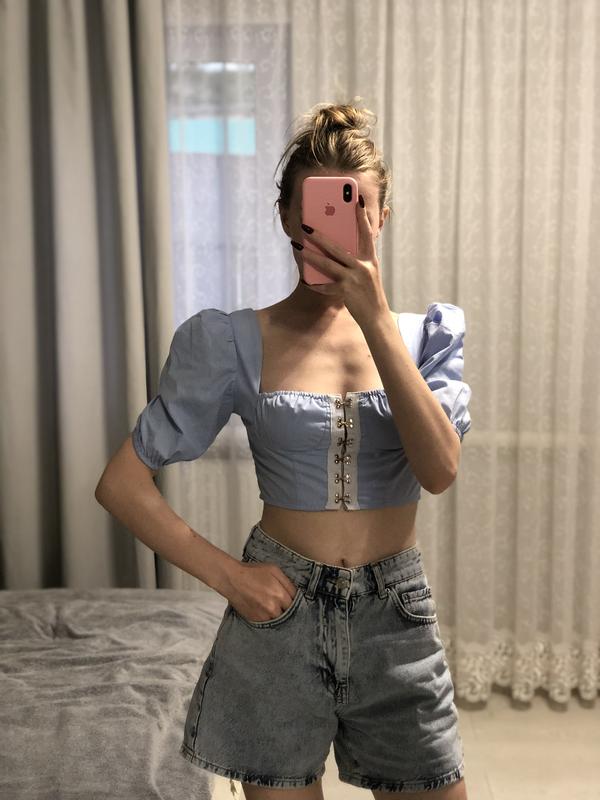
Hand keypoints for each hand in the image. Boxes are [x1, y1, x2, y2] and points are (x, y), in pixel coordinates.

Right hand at [227, 559, 298, 622]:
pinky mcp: (256, 620)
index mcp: (280, 594)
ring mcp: (264, 615)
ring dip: (279, 615)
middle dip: (288, 608)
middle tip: (284, 603)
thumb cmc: (252, 572)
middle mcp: (273, 607)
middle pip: (289, 613)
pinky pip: (268, 622)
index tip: (293, 599)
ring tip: (274, 607)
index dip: (295, 600)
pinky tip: (266, 610)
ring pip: (279, 619)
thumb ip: (287, 582)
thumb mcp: (274, 570)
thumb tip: (296, 593)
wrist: (232, 579)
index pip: (296, 603)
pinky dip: (269, 618)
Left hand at [298, 195, 389, 327]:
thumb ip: (359, 259)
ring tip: (298, 247)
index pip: (367, 233)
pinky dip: (315, 285)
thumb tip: (343, 248)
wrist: (376, 316)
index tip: (357, 201)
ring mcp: (354, 278)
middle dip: (320, 236)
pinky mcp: (346, 291)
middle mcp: (363, 266)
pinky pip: (326, 286)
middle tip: (306, 226)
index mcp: (370, 259)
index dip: (362, 217)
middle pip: (337, 248)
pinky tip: (305, 281)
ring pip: (328, 264)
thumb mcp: (369, 272)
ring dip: (311, 255)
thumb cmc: (370, 293)